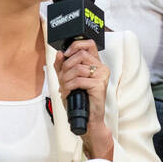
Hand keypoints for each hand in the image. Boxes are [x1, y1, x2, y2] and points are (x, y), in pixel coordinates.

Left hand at [54, 41, 111, 155]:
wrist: (86, 117)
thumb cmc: (79, 100)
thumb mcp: (67, 79)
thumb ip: (62, 66)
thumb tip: (60, 54)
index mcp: (95, 64)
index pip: (89, 44)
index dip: (76, 45)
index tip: (66, 54)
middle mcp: (101, 68)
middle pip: (80, 55)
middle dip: (66, 66)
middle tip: (63, 77)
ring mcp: (102, 76)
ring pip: (78, 68)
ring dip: (66, 78)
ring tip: (65, 87)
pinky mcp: (99, 85)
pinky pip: (78, 80)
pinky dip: (69, 86)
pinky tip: (69, 92)